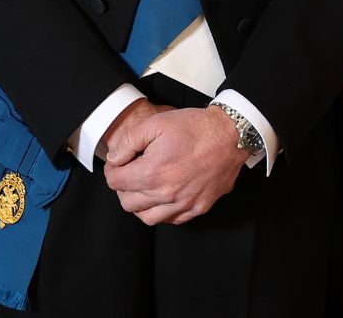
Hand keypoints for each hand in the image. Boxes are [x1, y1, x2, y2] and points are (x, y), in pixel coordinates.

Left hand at [102, 105, 247, 225]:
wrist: (230, 135)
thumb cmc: (194, 128)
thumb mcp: (155, 124)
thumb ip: (128, 142)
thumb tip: (114, 158)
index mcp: (152, 173)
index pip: (115, 182)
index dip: (112, 170)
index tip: (118, 163)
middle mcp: (167, 194)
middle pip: (128, 203)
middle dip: (123, 188)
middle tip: (128, 173)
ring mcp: (184, 204)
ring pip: (148, 218)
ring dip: (140, 204)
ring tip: (144, 188)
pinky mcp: (199, 207)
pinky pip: (172, 220)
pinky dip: (162, 212)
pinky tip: (163, 197)